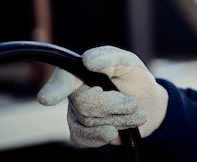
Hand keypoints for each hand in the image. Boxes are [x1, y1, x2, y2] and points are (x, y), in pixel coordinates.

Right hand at [37, 45, 167, 147]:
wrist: (148, 103)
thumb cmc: (134, 78)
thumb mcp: (129, 62)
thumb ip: (111, 57)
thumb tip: (88, 61)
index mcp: (81, 71)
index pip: (65, 78)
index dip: (56, 88)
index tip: (48, 99)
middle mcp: (73, 92)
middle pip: (85, 104)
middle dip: (115, 106)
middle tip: (133, 104)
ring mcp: (74, 113)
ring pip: (89, 123)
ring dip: (119, 120)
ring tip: (136, 114)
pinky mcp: (81, 133)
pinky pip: (83, 139)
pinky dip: (103, 136)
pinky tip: (115, 131)